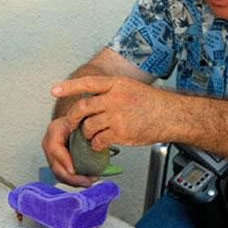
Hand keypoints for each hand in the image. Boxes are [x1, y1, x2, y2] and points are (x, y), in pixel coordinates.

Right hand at [41, 117, 97, 186]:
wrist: (75, 121)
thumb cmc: (79, 119)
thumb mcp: (81, 117)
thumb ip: (85, 120)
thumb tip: (91, 122)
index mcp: (54, 131)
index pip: (55, 148)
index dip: (64, 161)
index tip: (74, 170)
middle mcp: (50, 144)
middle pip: (56, 165)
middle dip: (71, 177)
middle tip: (86, 181)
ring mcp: (52, 155)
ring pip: (59, 173)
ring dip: (74, 181)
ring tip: (89, 182)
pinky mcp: (58, 163)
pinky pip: (64, 175)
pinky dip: (74, 180)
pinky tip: (86, 181)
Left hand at [51, 76, 167, 150]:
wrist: (172, 115)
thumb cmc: (154, 103)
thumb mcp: (132, 88)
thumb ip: (113, 92)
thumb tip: (94, 99)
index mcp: (117, 84)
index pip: (88, 83)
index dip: (70, 86)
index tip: (55, 90)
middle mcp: (115, 98)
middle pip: (83, 107)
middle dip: (74, 117)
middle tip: (73, 123)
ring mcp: (117, 115)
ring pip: (89, 126)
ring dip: (87, 133)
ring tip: (93, 135)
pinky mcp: (120, 132)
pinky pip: (99, 140)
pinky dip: (97, 144)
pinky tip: (102, 144)